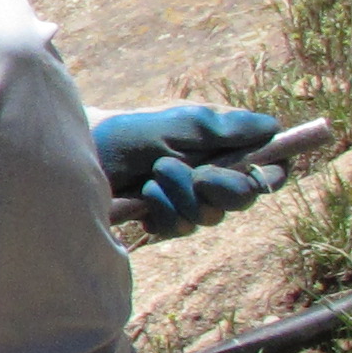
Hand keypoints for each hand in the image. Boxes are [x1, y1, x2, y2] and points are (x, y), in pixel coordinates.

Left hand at [92, 104, 284, 236]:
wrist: (79, 156)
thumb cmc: (126, 132)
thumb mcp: (177, 124)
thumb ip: (223, 128)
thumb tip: (272, 127)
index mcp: (220, 145)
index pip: (268, 165)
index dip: (270, 174)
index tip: (256, 176)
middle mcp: (209, 173)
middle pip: (244, 198)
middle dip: (220, 188)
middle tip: (197, 175)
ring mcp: (187, 198)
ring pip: (210, 216)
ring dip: (182, 197)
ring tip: (153, 176)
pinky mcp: (164, 218)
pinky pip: (181, 228)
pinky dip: (163, 214)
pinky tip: (143, 199)